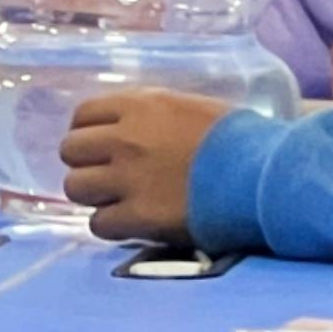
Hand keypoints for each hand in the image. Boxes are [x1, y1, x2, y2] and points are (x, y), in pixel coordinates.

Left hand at [58, 91, 231, 243]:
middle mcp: (125, 139)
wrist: (261, 175)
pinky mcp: (139, 216)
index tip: (100, 145)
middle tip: (107, 175)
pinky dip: (111, 225)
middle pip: (71, 150)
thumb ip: (153, 115)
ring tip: (116, 201)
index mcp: (140, 106)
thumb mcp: (190, 108)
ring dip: (93, 195)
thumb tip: (132, 125)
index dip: (88, 132)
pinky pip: (98, 224)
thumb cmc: (238, 139)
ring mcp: (128, 178)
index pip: (83, 114)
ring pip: (76, 187)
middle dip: (86, 163)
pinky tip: (130, 223)